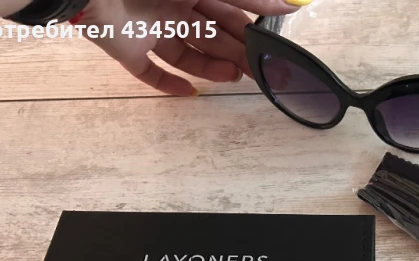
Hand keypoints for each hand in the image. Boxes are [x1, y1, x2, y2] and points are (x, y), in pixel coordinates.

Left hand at [79, 0, 306, 95]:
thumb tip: (288, 3)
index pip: (228, 12)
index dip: (251, 27)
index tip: (273, 46)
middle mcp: (172, 11)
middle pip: (211, 37)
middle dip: (236, 53)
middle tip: (260, 71)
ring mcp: (151, 33)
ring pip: (188, 56)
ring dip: (212, 68)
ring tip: (232, 77)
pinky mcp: (130, 53)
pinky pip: (151, 74)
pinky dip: (170, 86)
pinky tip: (190, 94)